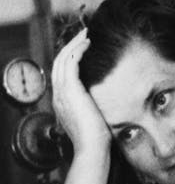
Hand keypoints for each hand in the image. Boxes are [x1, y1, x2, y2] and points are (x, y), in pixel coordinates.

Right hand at [51, 28, 109, 152]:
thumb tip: (106, 102)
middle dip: (70, 46)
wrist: (93, 148)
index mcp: (63, 101)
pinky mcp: (70, 91)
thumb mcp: (94, 119)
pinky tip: (87, 44)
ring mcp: (62, 92)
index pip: (62, 74)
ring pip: (62, 59)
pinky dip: (77, 51)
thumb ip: (94, 108)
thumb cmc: (98, 138)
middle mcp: (59, 95)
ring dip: (74, 45)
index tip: (83, 48)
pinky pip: (69, 64)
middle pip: (59, 63)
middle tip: (84, 35)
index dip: (70, 58)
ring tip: (86, 35)